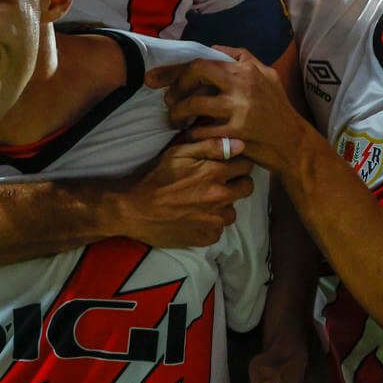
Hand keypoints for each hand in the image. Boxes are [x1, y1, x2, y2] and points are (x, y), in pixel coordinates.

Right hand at [117, 137, 254, 249]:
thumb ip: (211, 145)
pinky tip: (195, 217)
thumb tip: (240, 145)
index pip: (246, 166)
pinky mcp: (207, 237)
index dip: (237, 163)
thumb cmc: (156, 178)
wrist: (136, 210)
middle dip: (236, 183)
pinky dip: (211, 224)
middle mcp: (220, 198)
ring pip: (233, 211)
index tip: (227, 166)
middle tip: (218, 183)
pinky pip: (219, 230)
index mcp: (215, 174)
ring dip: (223, 206)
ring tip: (204, 203)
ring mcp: (215, 220)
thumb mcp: (179, 153)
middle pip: (247, 188)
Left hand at [147, 53, 302, 171]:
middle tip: (168, 98)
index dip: (177, 69)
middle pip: (196, 72)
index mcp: (246, 70)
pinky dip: (191, 133)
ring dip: (177, 112)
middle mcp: (242, 85)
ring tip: (175, 118)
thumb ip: (243, 58)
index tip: (158, 78)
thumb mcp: (267, 76)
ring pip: (194, 104)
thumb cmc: (277, 109)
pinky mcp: (236, 134)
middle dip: (176, 85)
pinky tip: (190, 135)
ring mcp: (239, 109)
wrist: (293, 143)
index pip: (203, 60)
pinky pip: (201, 131)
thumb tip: (214, 48)